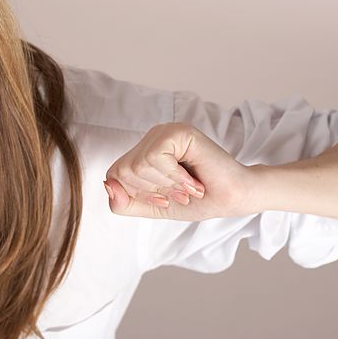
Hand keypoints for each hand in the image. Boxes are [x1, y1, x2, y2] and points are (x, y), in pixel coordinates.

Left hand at [104, 123, 255, 221]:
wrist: (231, 200)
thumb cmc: (196, 201)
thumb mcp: (151, 207)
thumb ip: (124, 202)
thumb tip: (106, 185)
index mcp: (142, 151)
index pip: (114, 176)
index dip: (138, 194)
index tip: (165, 198)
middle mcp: (151, 137)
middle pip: (123, 172)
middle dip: (153, 192)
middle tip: (179, 193)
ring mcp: (164, 131)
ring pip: (137, 167)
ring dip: (167, 186)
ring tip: (188, 186)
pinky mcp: (178, 131)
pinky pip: (155, 158)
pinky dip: (174, 177)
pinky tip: (192, 179)